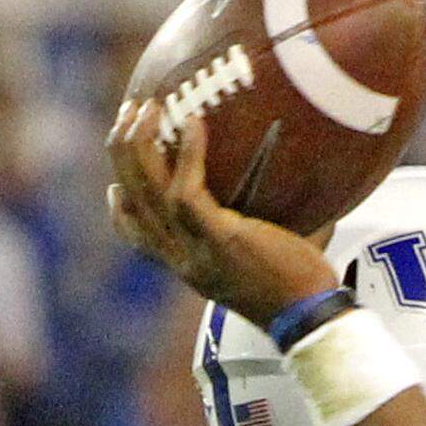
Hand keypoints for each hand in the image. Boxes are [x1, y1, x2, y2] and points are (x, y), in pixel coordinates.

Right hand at [105, 100, 337, 328]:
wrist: (310, 318)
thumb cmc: (303, 288)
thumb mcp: (270, 256)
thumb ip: (268, 226)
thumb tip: (301, 187)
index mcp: (188, 266)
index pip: (138, 237)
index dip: (120, 208)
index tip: (115, 182)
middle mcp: (181, 260)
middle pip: (132, 202)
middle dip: (122, 155)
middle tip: (128, 115)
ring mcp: (195, 250)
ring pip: (147, 192)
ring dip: (140, 144)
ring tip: (146, 107)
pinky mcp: (217, 239)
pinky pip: (187, 191)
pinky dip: (187, 154)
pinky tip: (192, 122)